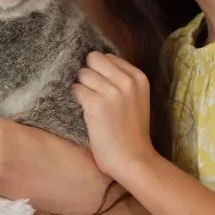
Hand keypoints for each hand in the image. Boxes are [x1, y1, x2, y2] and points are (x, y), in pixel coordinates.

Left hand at [73, 52, 157, 180]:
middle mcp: (126, 81)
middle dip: (89, 74)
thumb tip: (95, 63)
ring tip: (91, 105)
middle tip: (93, 93)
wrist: (133, 158)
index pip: (108, 56)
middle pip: (93, 59)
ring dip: (82, 88)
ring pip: (83, 74)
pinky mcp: (95, 104)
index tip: (103, 86)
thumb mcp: (137, 98)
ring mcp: (111, 92)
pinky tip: (87, 112)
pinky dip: (77, 99)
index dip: (100, 71)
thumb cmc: (131, 131)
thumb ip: (122, 80)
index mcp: (138, 77)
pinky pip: (76, 89)